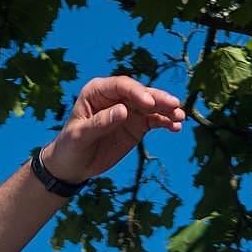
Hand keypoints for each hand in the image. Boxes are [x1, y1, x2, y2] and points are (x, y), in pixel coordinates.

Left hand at [39, 76, 185, 183]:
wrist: (73, 164)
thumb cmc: (71, 146)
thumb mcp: (81, 136)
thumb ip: (101, 123)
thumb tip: (123, 111)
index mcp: (97, 91)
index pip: (120, 86)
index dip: (137, 92)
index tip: (149, 103)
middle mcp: (115, 96)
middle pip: (140, 93)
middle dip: (158, 99)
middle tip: (174, 105)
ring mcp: (129, 110)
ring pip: (152, 106)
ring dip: (167, 110)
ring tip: (180, 117)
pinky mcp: (137, 124)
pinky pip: (155, 120)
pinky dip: (166, 122)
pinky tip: (176, 127)